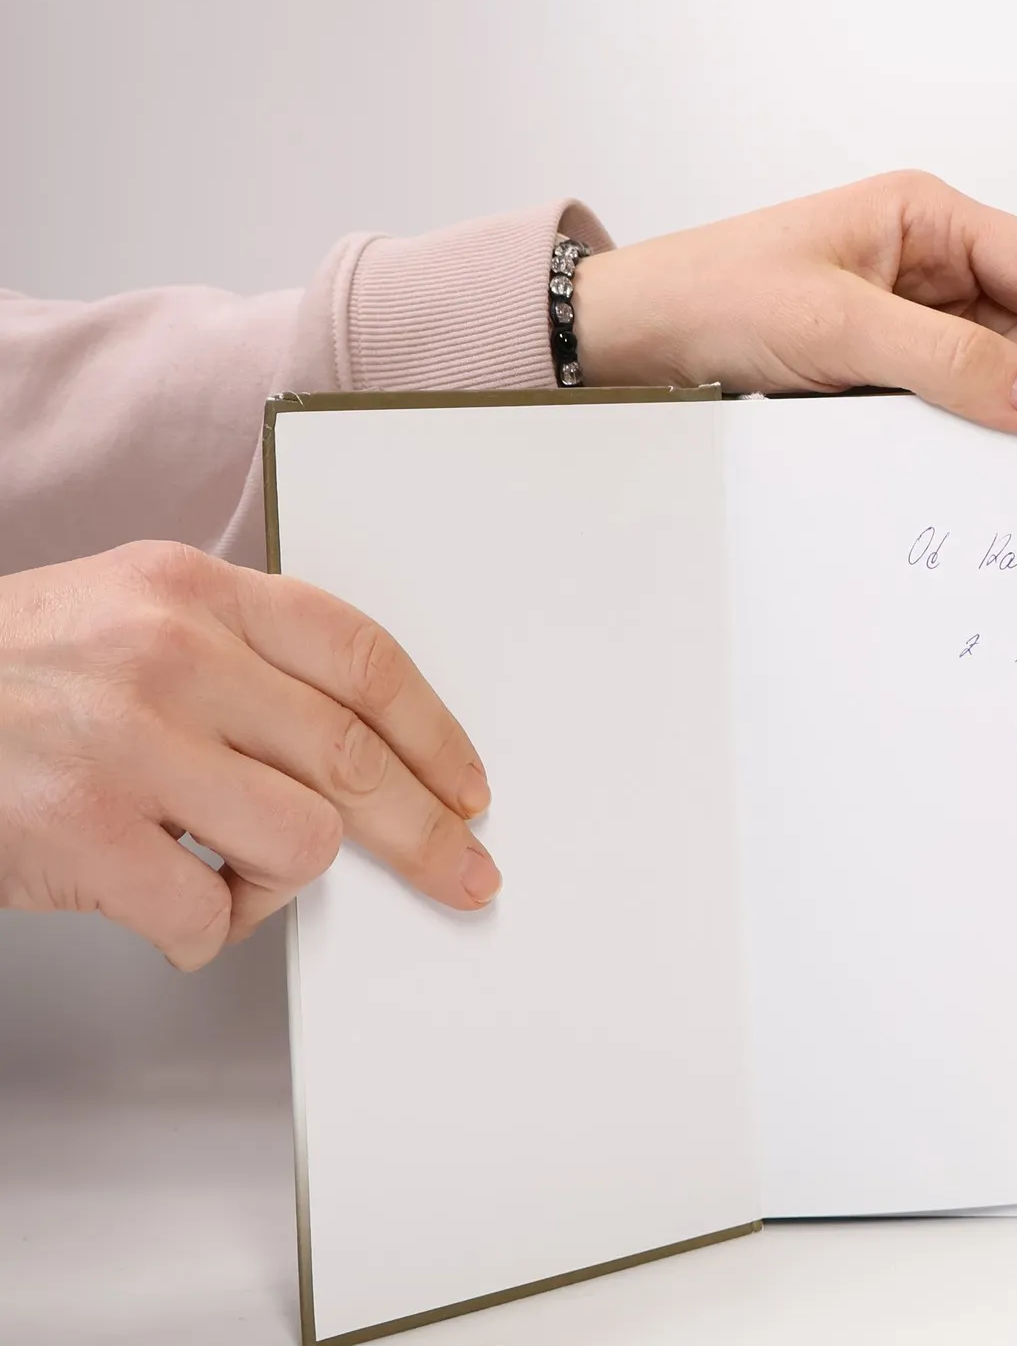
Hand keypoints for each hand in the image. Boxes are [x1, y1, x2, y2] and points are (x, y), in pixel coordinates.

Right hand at [0, 541, 497, 970]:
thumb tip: (357, 743)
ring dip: (284, 878)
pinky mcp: (82, 835)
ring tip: (233, 870)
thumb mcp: (131, 612)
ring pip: (299, 840)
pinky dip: (208, 928)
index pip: (362, 657)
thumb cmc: (10, 671)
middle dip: (426, 830)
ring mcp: (127, 744)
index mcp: (195, 590)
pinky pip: (209, 912)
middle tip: (462, 872)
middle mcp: (171, 655)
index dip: (435, 731)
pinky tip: (174, 903)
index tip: (468, 784)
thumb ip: (242, 654)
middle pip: (354, 756)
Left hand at [571, 171, 1016, 432]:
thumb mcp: (835, 326)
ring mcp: (913, 314)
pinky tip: (945, 450)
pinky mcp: (890, 362)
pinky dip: (962, 427)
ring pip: (1000, 369)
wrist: (634, 334)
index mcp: (929, 217)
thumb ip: (946, 362)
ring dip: (997, 410)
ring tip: (973, 441)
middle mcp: (932, 259)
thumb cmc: (716, 295)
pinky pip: (956, 396)